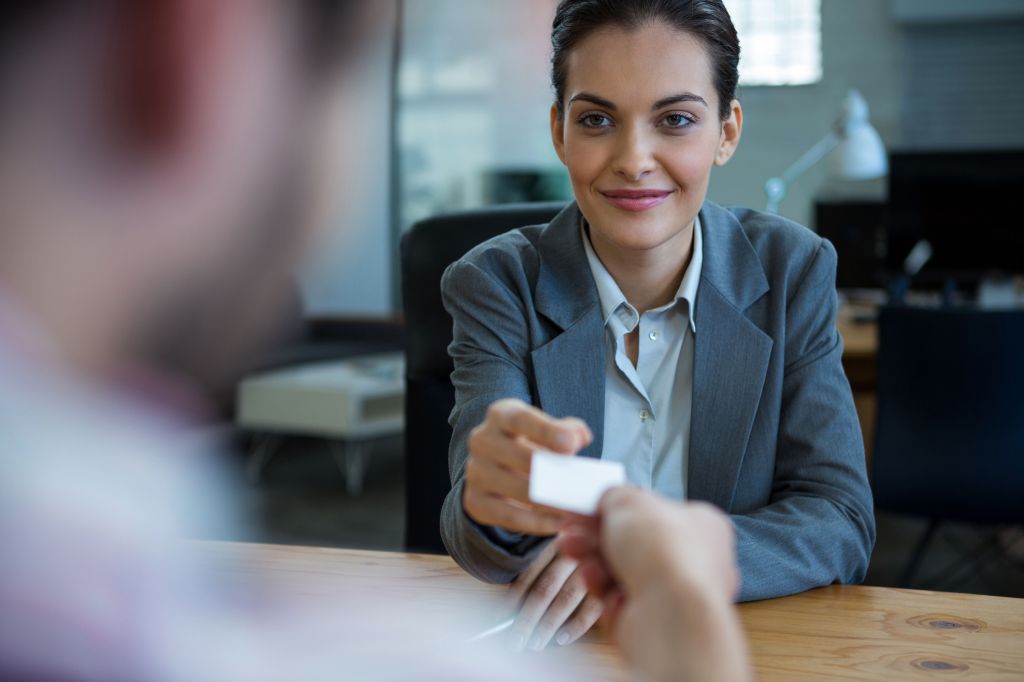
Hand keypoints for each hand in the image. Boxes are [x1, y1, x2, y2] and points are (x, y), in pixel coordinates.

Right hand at [463, 398, 591, 535]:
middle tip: (581, 491)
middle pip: (522, 459)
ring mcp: (475, 472)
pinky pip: (509, 516)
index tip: (571, 446)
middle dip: (555, 476)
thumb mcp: (548, 430)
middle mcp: (482, 440)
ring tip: (576, 511)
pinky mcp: (474, 501)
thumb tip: (580, 437)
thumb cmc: (532, 444)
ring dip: (551, 504)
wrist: (498, 469)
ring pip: (519, 491)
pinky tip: (557, 524)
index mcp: (501, 414)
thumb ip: (568, 430)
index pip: (522, 420)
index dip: (547, 432)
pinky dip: (536, 523)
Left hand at [506, 540, 602, 650]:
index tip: (500, 619)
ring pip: (566, 599)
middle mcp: (575, 550)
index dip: (513, 598)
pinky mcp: (613, 583)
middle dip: (527, 619)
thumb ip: (538, 569)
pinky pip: (592, 609)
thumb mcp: (557, 548)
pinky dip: (576, 626)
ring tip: (534, 644)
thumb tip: (512, 607)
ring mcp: (595, 566)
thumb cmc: (581, 548)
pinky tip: (561, 639)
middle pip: (545, 588)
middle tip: (515, 641)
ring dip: (548, 625)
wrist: (616, 537)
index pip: (529, 573)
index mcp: (555, 540)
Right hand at [559, 488, 750, 681]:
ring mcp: (674, 594)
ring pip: (623, 571)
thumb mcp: (631, 501)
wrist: (669, 613)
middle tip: (572, 529)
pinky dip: (602, 586)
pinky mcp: (654, 620)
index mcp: (703, 526)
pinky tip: (593, 577)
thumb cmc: (665, 552)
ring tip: (572, 549)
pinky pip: (618, 597)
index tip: (592, 507)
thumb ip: (617, 496)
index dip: (621, 508)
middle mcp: (694, 562)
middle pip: (635, 543)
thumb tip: (609, 500)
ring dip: (594, 558)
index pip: (657, 513)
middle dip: (596, 535)